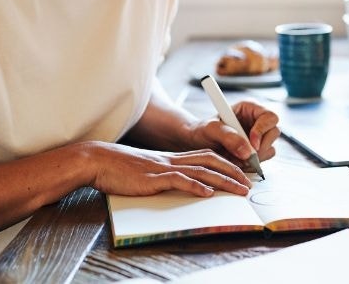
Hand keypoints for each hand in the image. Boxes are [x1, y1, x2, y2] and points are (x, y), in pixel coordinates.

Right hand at [86, 142, 251, 197]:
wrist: (99, 160)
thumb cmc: (118, 168)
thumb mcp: (145, 170)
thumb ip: (161, 175)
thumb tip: (176, 185)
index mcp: (170, 158)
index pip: (205, 157)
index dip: (225, 164)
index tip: (240, 174)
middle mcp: (170, 160)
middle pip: (210, 161)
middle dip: (233, 172)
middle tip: (249, 183)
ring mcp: (163, 167)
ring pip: (201, 170)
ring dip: (223, 180)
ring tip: (239, 190)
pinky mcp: (153, 177)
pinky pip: (178, 180)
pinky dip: (195, 186)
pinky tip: (207, 192)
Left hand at [187, 100, 279, 167]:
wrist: (196, 143)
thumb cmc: (202, 130)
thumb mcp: (211, 129)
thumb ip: (228, 137)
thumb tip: (248, 151)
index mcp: (249, 108)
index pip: (269, 117)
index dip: (263, 130)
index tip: (252, 144)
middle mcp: (257, 121)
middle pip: (274, 133)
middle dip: (259, 148)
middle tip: (242, 157)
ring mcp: (259, 136)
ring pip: (270, 149)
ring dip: (253, 158)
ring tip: (231, 157)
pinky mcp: (257, 150)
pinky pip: (263, 160)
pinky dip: (250, 164)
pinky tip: (235, 161)